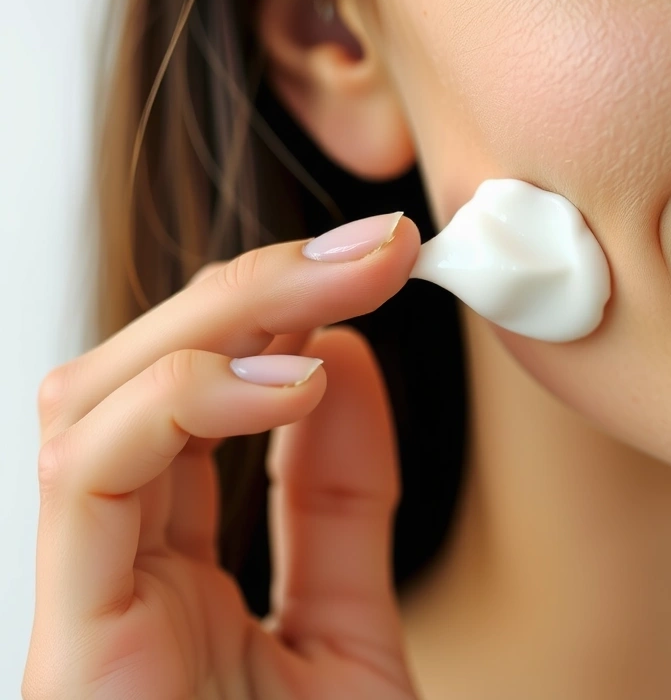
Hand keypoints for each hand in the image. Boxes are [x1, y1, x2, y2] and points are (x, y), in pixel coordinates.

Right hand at [23, 214, 423, 699]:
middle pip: (143, 376)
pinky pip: (89, 474)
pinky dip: (183, 399)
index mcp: (170, 578)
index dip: (279, 315)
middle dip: (260, 287)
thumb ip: (337, 509)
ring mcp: (87, 604)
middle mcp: (116, 576)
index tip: (376, 260)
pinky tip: (288, 383)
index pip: (192, 401)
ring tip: (341, 286)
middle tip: (377, 244)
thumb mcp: (348, 633)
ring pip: (99, 398)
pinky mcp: (73, 645)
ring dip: (225, 317)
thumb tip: (341, 357)